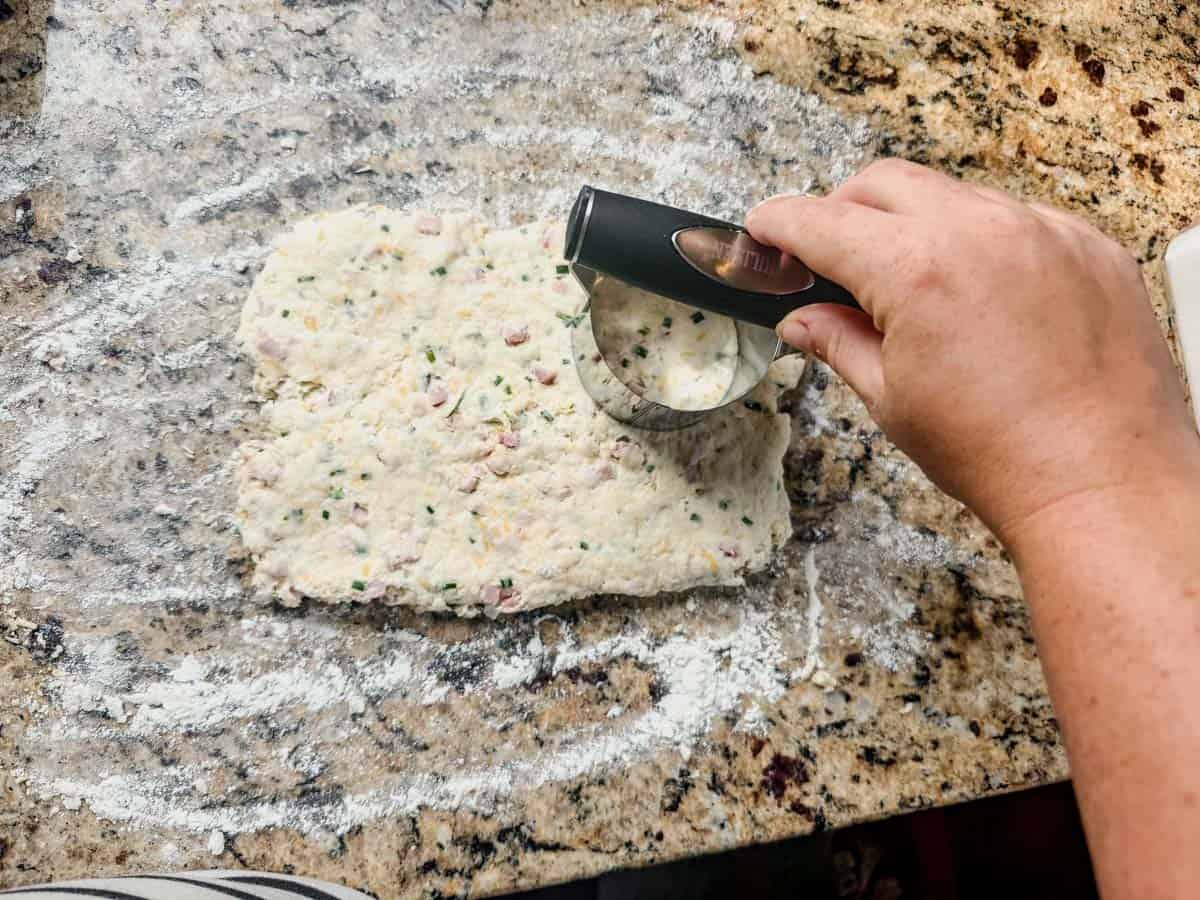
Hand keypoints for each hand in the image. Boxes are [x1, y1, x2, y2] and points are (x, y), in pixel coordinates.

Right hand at [746, 159, 1198, 541]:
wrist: (1101, 483)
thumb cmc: (1000, 453)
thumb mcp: (891, 399)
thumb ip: (837, 343)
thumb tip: (801, 321)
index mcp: (917, 271)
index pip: (821, 222)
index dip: (778, 224)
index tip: (762, 230)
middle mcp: (981, 232)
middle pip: (882, 183)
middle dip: (842, 212)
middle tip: (829, 261)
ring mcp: (1043, 231)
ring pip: (952, 195)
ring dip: (915, 225)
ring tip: (914, 287)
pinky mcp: (1089, 245)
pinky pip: (1017, 218)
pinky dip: (982, 242)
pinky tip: (981, 295)